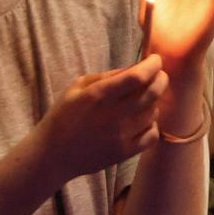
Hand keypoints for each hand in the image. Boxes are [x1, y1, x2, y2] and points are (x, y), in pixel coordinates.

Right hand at [37, 55, 166, 184]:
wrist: (53, 155)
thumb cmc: (63, 116)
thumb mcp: (77, 87)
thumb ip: (107, 76)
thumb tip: (136, 67)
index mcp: (98, 95)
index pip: (137, 77)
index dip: (152, 65)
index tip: (155, 59)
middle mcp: (112, 115)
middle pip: (152, 92)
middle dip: (160, 79)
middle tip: (158, 75)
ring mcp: (121, 136)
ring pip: (153, 112)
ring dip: (153, 102)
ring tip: (142, 100)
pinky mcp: (125, 153)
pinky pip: (152, 135)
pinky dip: (152, 124)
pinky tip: (142, 121)